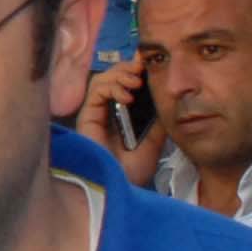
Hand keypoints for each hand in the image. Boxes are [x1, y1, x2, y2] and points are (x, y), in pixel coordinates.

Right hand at [77, 58, 161, 182]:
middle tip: (142, 70)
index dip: (135, 69)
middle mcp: (106, 110)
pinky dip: (112, 88)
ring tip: (136, 83)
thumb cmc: (136, 168)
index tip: (150, 63)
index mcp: (123, 112)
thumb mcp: (156, 136)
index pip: (125, 81)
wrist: (124, 187)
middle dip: (128, 68)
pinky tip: (127, 98)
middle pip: (112, 76)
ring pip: (102, 80)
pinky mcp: (87, 118)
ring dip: (120, 75)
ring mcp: (95, 114)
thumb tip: (164, 89)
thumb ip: (157, 114)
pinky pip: (96, 92)